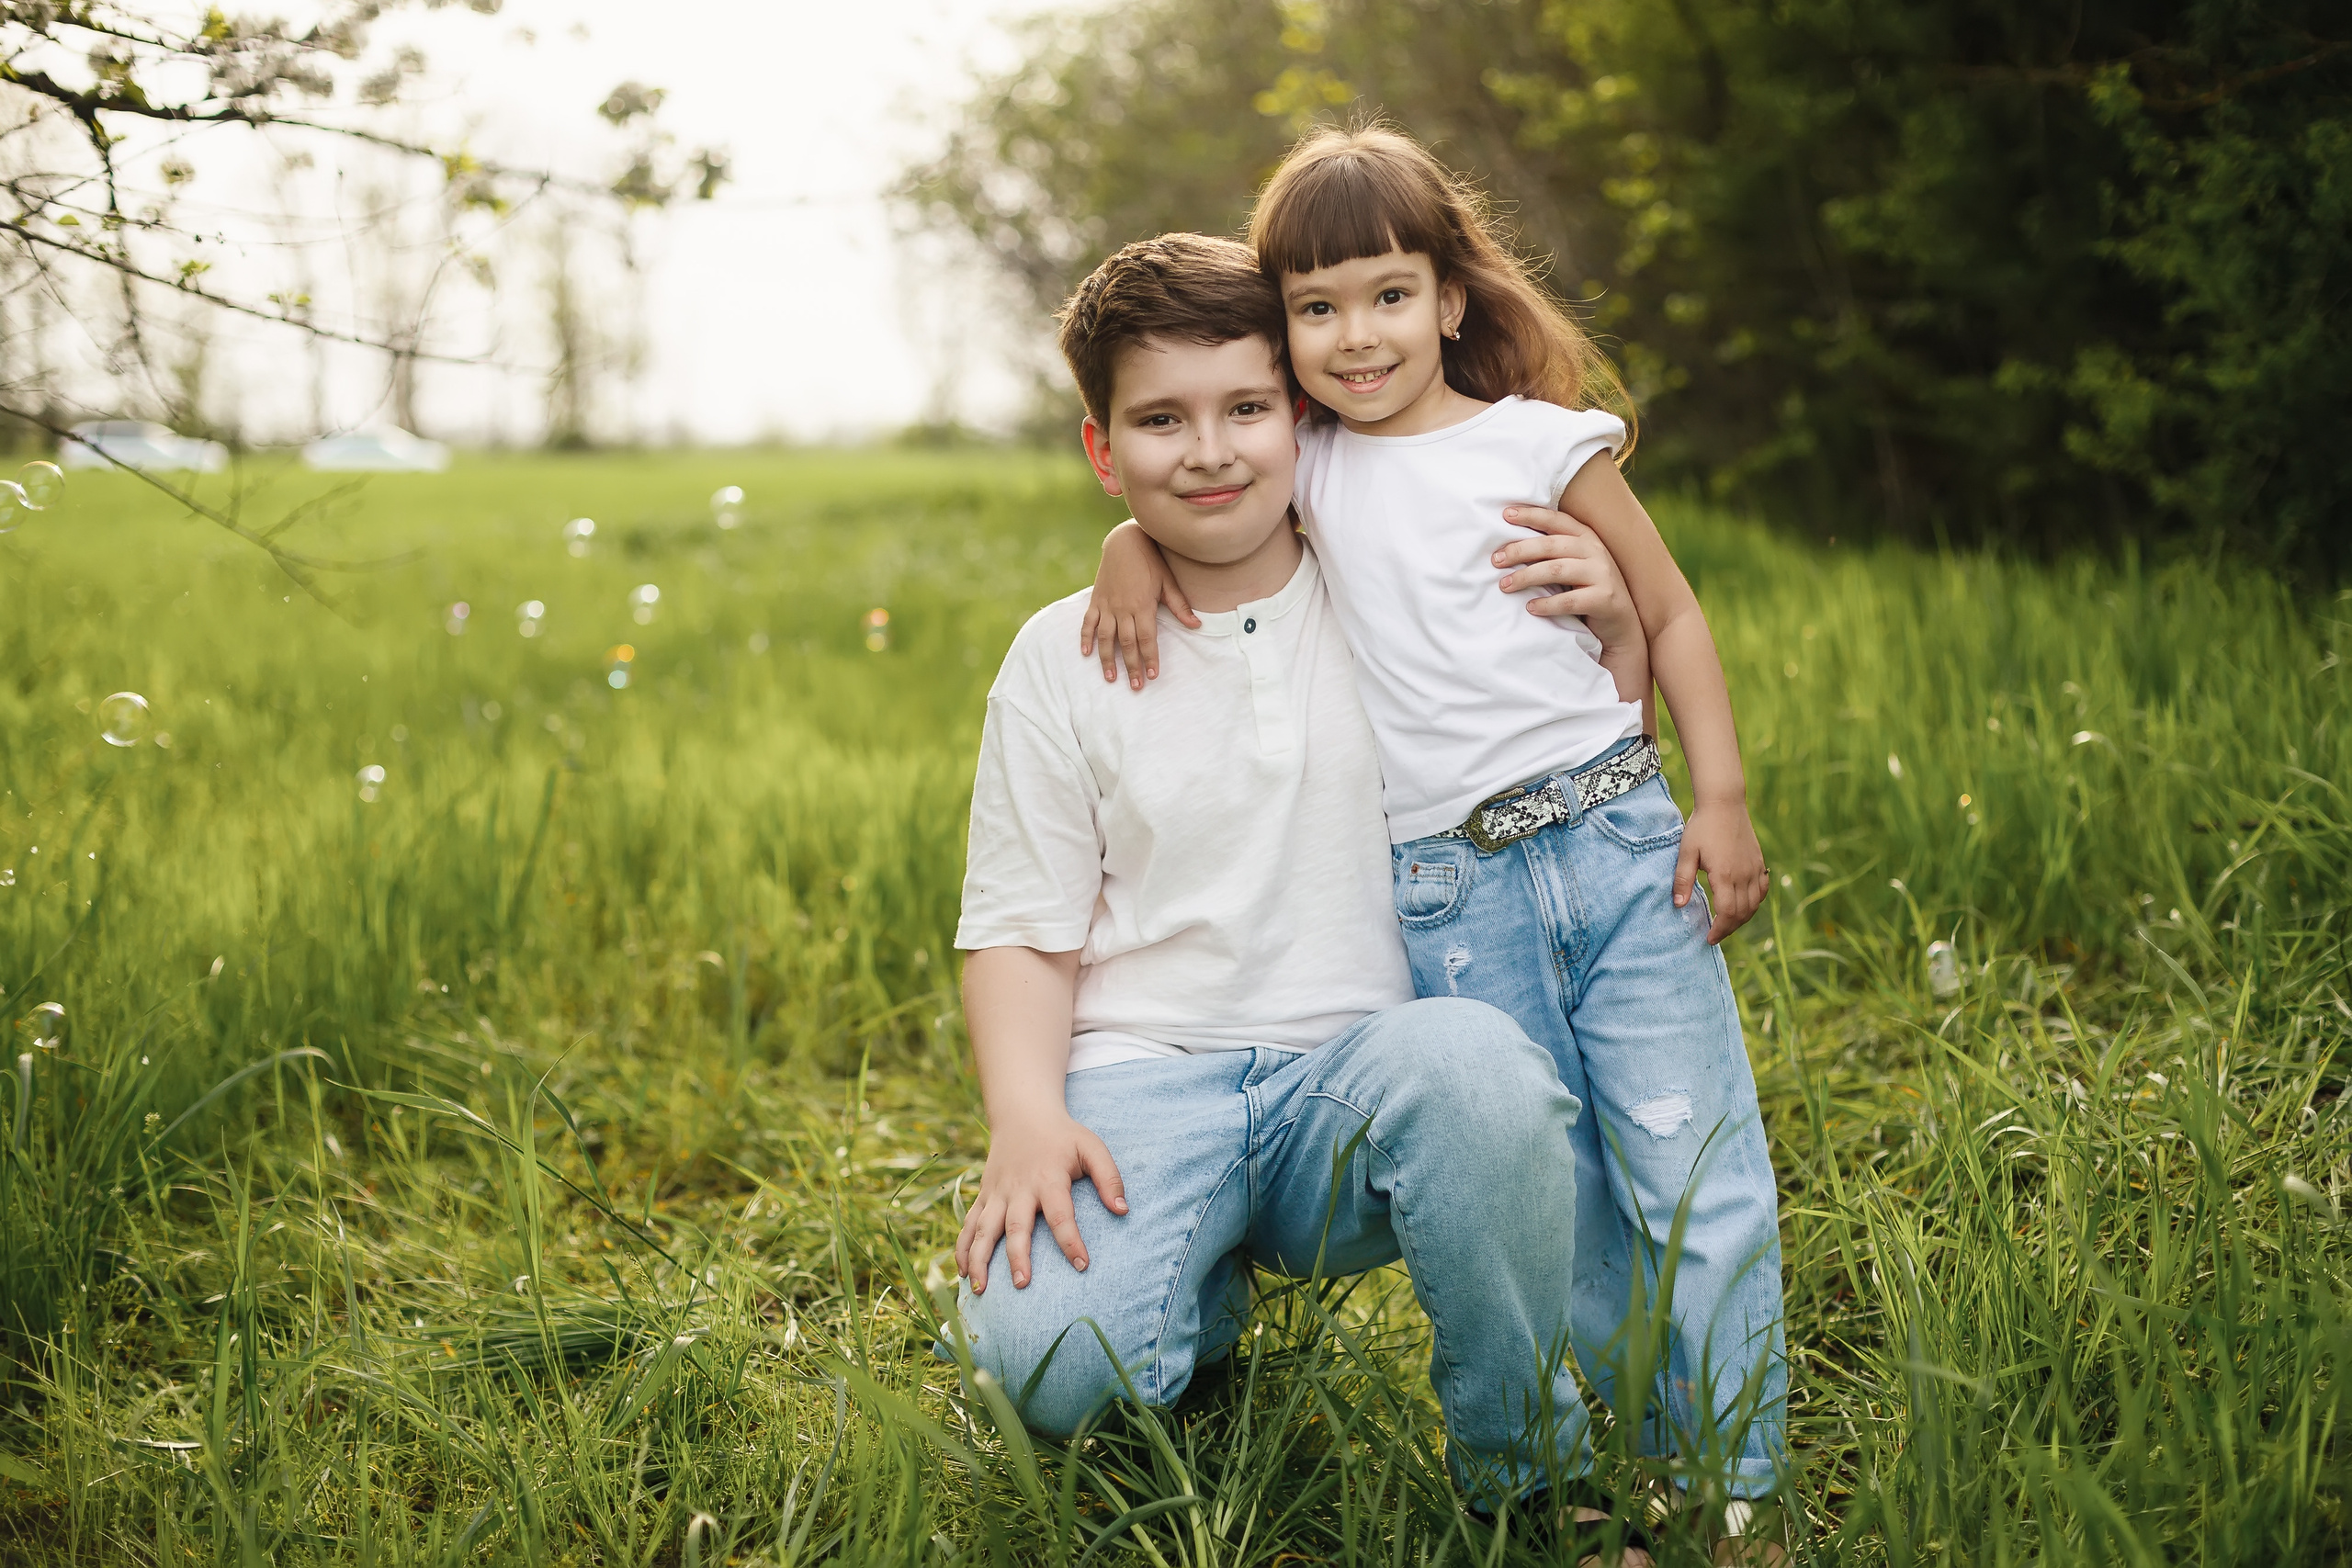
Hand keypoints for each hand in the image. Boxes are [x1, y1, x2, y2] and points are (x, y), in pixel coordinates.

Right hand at [956, 1112, 1126, 1291]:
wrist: (1023, 1114)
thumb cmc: (1063, 1136)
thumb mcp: (1092, 1147)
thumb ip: (1109, 1177)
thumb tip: (1122, 1211)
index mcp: (1048, 1178)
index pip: (1061, 1215)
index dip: (1071, 1240)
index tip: (1082, 1265)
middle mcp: (1020, 1189)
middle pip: (1016, 1226)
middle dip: (1018, 1256)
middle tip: (1022, 1284)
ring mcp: (997, 1193)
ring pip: (984, 1229)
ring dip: (979, 1259)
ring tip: (979, 1289)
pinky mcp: (984, 1196)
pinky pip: (969, 1224)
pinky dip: (962, 1248)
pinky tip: (962, 1273)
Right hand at [1079, 521, 1196, 689]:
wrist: (1125, 542)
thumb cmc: (1150, 561)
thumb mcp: (1168, 582)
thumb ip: (1180, 606)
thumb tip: (1196, 625)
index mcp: (1142, 605)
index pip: (1146, 639)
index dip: (1149, 658)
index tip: (1152, 676)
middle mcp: (1122, 608)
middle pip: (1127, 644)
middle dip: (1131, 666)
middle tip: (1135, 686)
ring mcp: (1107, 605)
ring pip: (1105, 638)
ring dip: (1107, 660)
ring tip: (1111, 678)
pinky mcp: (1095, 600)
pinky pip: (1088, 623)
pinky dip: (1085, 638)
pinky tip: (1086, 654)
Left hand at [1495, 503, 1641, 651]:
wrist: (1622, 624)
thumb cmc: (1589, 590)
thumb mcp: (1576, 564)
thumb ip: (1554, 552)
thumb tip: (1509, 545)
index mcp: (1586, 537)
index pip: (1556, 521)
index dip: (1531, 515)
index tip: (1505, 514)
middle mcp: (1595, 551)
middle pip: (1551, 545)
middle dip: (1520, 550)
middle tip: (1495, 560)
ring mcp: (1602, 574)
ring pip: (1557, 570)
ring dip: (1526, 577)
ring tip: (1504, 585)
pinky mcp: (1604, 599)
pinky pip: (1569, 600)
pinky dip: (1547, 604)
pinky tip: (1530, 607)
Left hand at [1678, 799, 1768, 944]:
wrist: (1724, 803)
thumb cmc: (1702, 826)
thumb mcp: (1686, 852)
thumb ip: (1683, 880)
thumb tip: (1679, 905)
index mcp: (1725, 875)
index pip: (1727, 913)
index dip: (1720, 929)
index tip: (1709, 938)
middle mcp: (1744, 875)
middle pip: (1742, 913)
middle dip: (1729, 929)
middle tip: (1715, 935)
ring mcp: (1755, 868)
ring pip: (1754, 904)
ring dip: (1742, 919)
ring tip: (1726, 924)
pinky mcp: (1759, 862)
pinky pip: (1762, 890)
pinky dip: (1755, 903)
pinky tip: (1744, 906)